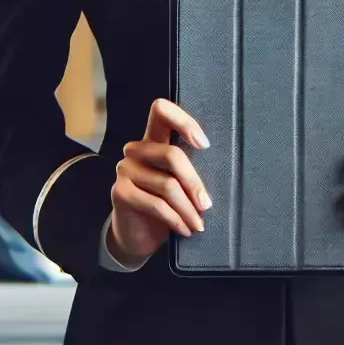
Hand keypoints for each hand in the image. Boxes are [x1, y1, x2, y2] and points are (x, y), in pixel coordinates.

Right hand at [107, 99, 211, 267]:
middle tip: (207, 204)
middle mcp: (137, 149)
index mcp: (153, 138)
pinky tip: (185, 228)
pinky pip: (156, 204)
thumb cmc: (165, 202)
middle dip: (194, 182)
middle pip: (172, 155)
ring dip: (188, 209)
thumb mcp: (179, 181)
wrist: (137, 234)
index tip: (204, 145)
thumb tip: (223, 167)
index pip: (161, 110)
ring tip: (199, 222)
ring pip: (167, 185)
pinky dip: (176, 219)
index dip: (183, 121)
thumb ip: (190, 166)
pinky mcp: (120, 192)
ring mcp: (125, 169)